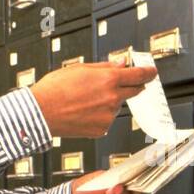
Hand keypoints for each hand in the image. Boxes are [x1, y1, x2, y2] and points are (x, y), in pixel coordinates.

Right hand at [30, 60, 157, 138]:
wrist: (41, 113)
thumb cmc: (55, 89)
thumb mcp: (80, 68)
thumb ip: (105, 67)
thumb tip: (120, 64)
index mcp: (109, 80)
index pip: (139, 75)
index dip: (148, 72)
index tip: (152, 72)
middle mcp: (112, 99)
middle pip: (134, 91)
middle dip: (131, 86)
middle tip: (120, 83)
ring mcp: (108, 116)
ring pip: (117, 106)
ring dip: (110, 101)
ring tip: (87, 98)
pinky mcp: (101, 129)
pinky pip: (107, 119)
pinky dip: (100, 114)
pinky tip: (84, 110)